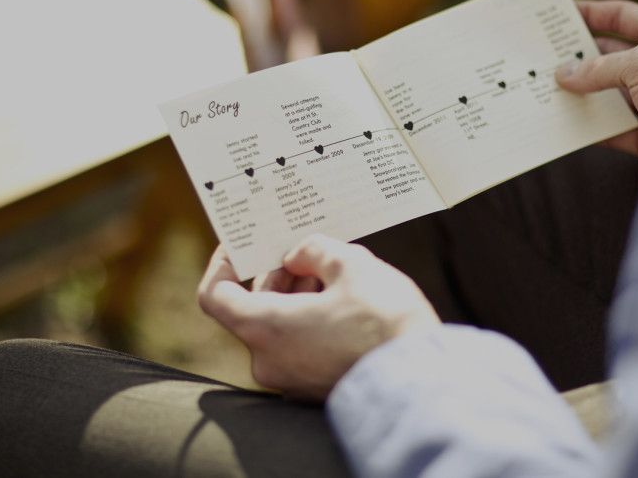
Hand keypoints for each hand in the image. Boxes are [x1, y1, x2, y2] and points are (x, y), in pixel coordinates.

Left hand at [197, 235, 440, 400]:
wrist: (422, 381)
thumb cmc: (385, 321)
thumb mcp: (352, 264)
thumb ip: (315, 251)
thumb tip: (300, 255)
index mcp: (266, 328)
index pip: (215, 296)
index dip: (222, 266)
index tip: (238, 247)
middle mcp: (269, 361)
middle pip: (253, 309)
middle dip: (279, 277)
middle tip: (309, 255)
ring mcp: (292, 382)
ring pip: (279, 329)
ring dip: (299, 299)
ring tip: (338, 276)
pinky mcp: (315, 391)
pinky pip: (300, 350)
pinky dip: (311, 324)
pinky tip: (346, 306)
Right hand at [556, 0, 637, 165]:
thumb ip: (601, 67)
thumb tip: (564, 75)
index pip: (625, 16)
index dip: (592, 13)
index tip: (560, 14)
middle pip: (612, 56)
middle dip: (579, 57)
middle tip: (543, 56)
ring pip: (609, 94)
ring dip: (580, 94)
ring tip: (545, 90)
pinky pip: (613, 130)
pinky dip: (590, 128)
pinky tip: (565, 124)